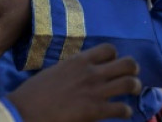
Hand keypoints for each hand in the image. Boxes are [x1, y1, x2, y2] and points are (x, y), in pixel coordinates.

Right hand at [7, 43, 141, 121]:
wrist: (27, 109)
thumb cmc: (35, 91)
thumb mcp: (55, 71)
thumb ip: (72, 69)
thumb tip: (79, 73)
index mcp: (79, 60)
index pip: (109, 49)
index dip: (115, 57)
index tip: (111, 64)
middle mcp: (91, 72)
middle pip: (127, 64)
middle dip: (132, 70)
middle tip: (129, 76)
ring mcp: (96, 91)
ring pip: (131, 83)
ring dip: (134, 88)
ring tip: (130, 92)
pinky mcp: (97, 110)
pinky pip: (124, 109)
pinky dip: (125, 111)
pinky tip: (120, 112)